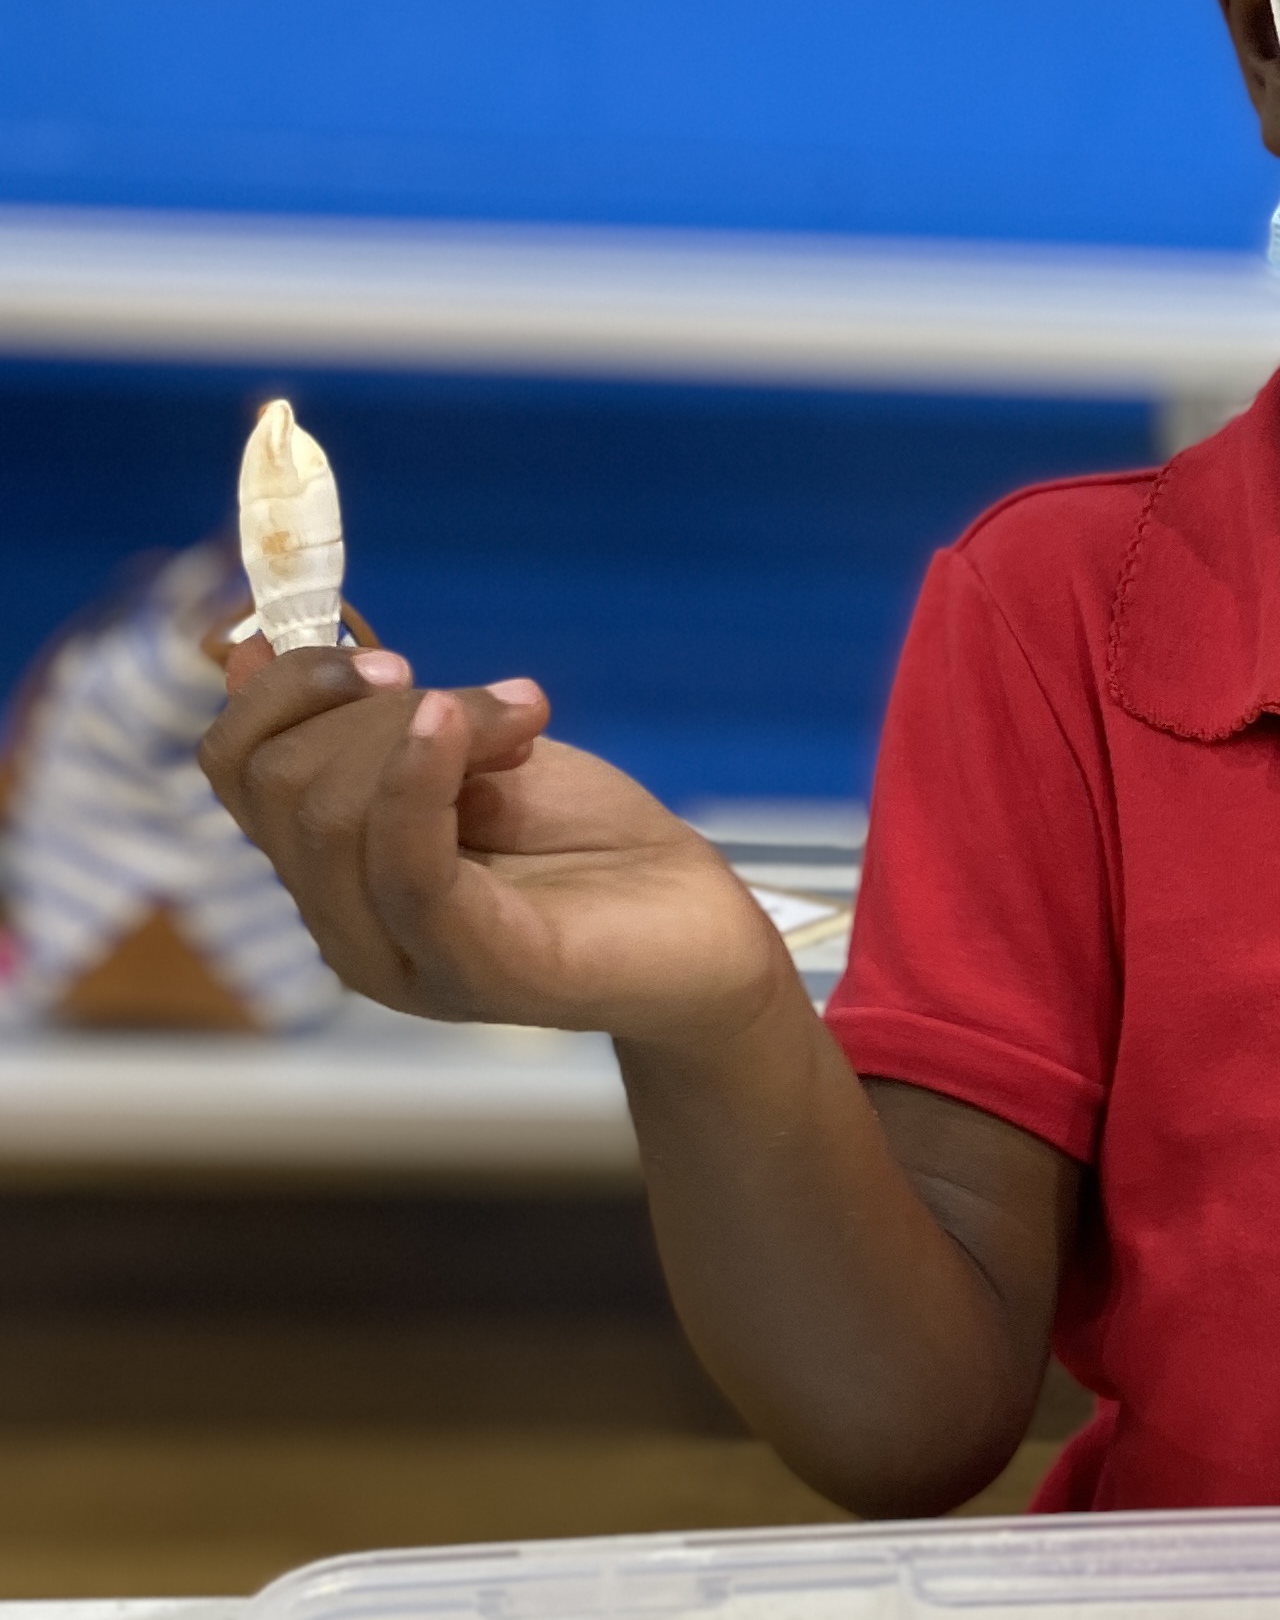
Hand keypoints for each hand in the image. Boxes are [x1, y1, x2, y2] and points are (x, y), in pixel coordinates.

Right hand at [201, 639, 788, 1048]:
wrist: (706, 931)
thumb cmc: (591, 845)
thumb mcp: (471, 756)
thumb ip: (374, 721)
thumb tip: (247, 650)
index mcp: (334, 872)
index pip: (235, 766)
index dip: (285, 685)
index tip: (380, 653)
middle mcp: (347, 926)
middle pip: (278, 782)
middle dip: (373, 705)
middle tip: (489, 702)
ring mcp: (402, 958)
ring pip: (328, 816)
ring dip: (423, 728)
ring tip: (521, 723)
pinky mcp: (472, 969)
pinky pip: (404, 864)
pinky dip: (421, 775)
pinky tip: (472, 725)